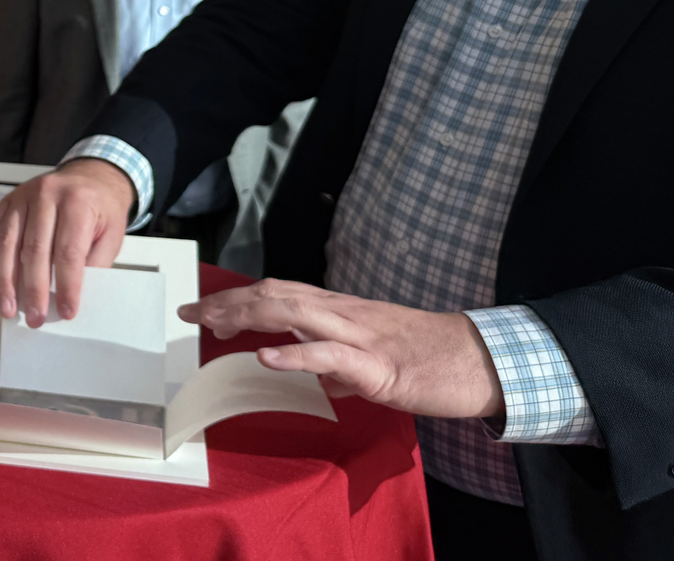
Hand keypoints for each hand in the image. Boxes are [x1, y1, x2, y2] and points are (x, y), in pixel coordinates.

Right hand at [0, 158, 135, 326]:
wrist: (91, 175)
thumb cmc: (100, 205)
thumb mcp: (113, 233)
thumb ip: (96, 262)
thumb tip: (75, 293)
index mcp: (77, 202)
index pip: (69, 251)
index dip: (67, 285)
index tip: (66, 310)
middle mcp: (47, 195)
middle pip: (35, 249)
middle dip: (33, 289)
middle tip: (35, 316)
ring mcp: (23, 197)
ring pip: (7, 242)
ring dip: (5, 279)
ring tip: (7, 306)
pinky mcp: (7, 201)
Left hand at [181, 280, 505, 418]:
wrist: (482, 361)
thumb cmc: (429, 360)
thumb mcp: (373, 361)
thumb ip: (342, 366)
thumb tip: (321, 381)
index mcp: (340, 311)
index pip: (278, 292)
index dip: (236, 297)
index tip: (199, 308)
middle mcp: (343, 313)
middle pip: (275, 294)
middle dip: (229, 302)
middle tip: (191, 313)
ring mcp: (360, 335)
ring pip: (295, 312)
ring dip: (249, 315)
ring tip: (214, 322)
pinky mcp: (378, 365)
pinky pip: (329, 355)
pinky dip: (294, 353)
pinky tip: (265, 355)